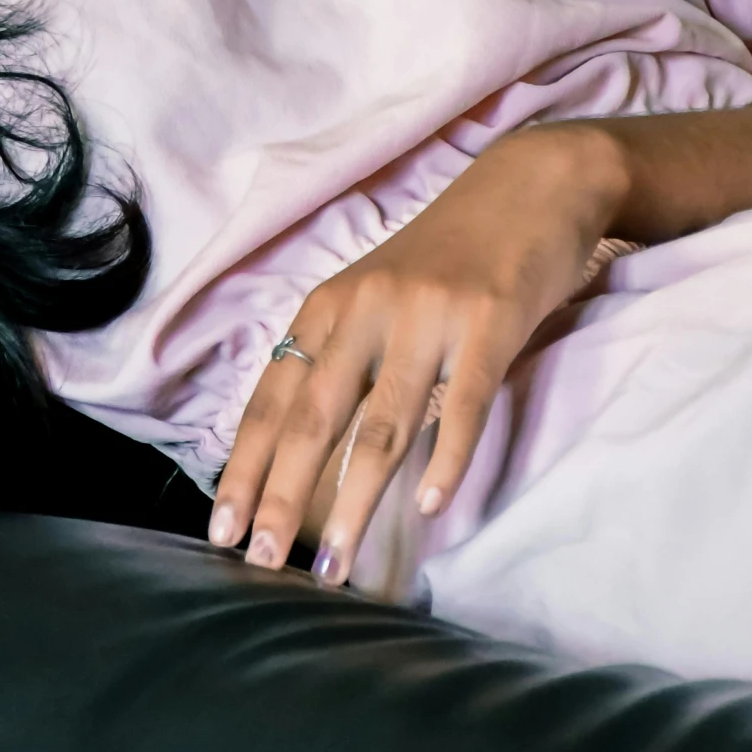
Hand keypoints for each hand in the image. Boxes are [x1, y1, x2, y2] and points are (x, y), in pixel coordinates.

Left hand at [208, 124, 628, 587]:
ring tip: (335, 568)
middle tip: (259, 563)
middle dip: (281, 496)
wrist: (530, 184)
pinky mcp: (490, 321)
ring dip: (354, 502)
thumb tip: (301, 448)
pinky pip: (463, 403)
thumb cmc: (449, 253)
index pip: (273, 399)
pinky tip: (430, 508)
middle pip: (313, 418)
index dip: (245, 467)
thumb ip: (344, 357)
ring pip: (382, 425)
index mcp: (330, 306)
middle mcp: (368, 308)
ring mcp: (429, 315)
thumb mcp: (377, 294)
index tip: (221, 529)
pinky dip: (446, 460)